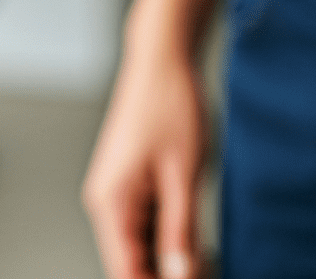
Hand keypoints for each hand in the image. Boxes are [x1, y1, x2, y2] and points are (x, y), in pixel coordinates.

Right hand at [83, 46, 207, 278]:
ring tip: (209, 258)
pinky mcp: (129, 183)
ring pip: (139, 247)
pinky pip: (144, 226)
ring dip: (171, 260)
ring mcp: (116, 192)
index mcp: (111, 203)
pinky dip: (168, 238)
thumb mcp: (184, 175)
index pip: (126, 274)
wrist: (161, 59)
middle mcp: (106, 201)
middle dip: (168, 275)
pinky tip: (197, 242)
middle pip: (130, 264)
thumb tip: (180, 276)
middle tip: (209, 269)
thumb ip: (179, 233)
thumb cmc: (169, 103)